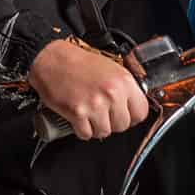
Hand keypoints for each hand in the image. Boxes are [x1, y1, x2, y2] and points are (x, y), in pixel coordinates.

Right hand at [28, 39, 149, 140]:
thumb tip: (133, 106)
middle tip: (102, 113)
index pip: (141, 112)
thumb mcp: (111, 68)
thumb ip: (125, 87)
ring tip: (90, 114)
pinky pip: (86, 134)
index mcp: (123, 81)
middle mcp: (111, 93)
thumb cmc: (78, 62)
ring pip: (105, 132)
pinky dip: (82, 130)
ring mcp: (95, 104)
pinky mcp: (78, 113)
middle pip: (123, 125)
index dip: (132, 116)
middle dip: (112, 122)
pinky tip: (79, 118)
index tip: (125, 114)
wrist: (52, 59)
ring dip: (97, 127)